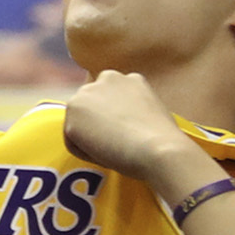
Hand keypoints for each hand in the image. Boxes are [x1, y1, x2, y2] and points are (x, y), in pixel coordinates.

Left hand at [63, 71, 207, 187]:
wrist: (158, 148)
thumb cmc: (162, 139)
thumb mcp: (151, 112)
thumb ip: (132, 109)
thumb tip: (123, 123)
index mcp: (128, 78)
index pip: (110, 98)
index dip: (114, 119)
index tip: (124, 134)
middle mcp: (105, 79)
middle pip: (91, 107)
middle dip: (97, 125)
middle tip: (114, 145)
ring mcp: (85, 95)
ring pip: (80, 124)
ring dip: (90, 139)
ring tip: (112, 151)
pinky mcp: (73, 116)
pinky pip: (72, 143)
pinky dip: (85, 153)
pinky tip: (105, 155)